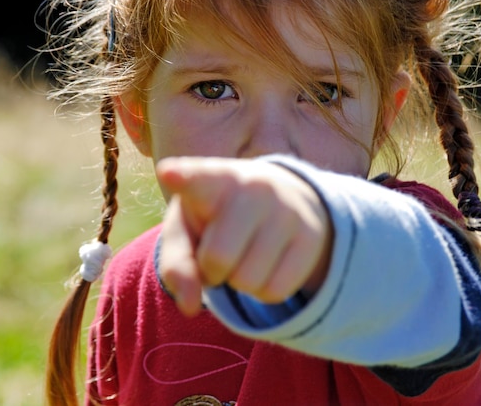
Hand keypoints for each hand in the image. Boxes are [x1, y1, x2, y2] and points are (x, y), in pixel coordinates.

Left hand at [156, 157, 331, 316]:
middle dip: (212, 269)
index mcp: (212, 179)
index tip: (168, 172)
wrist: (282, 198)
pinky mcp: (312, 237)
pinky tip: (267, 263)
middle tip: (220, 249)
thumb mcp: (187, 232)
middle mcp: (253, 188)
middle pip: (218, 258)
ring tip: (246, 253)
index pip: (196, 178)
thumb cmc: (218, 218)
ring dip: (239, 281)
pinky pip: (275, 291)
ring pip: (248, 281)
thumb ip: (176, 266)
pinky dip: (263, 290)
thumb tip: (190, 307)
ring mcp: (287, 210)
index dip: (182, 176)